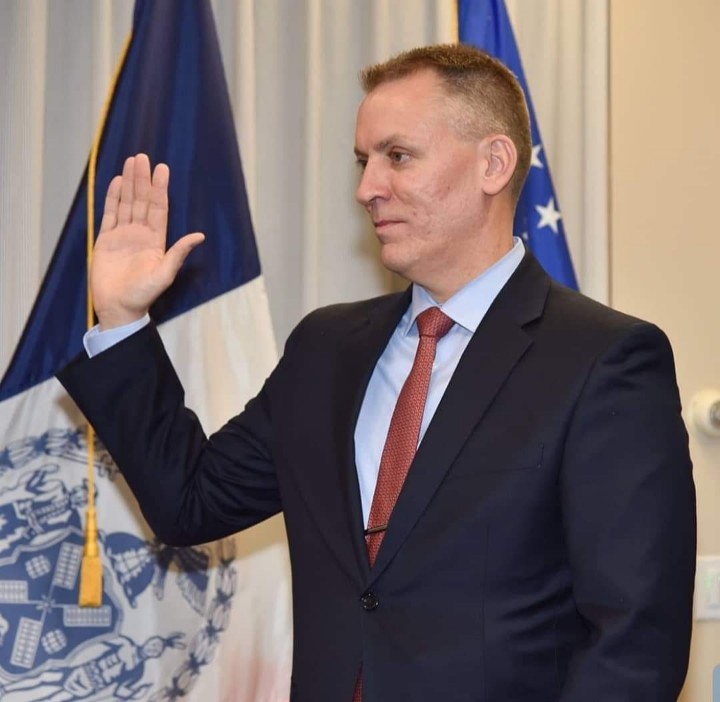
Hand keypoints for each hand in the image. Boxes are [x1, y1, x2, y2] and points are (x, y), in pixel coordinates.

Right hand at [91, 153, 204, 328]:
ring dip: (129, 183)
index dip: (160, 189)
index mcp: (156, 240)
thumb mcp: (165, 273)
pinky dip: (113, 198)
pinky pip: (110, 214)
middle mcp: (140, 234)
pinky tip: (117, 181)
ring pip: (126, 203)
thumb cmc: (143, 294)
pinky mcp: (106, 239)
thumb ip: (179, 253)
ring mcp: (123, 235)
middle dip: (143, 179)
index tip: (162, 169)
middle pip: (142, 201)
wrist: (118, 307)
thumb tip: (200, 235)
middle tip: (143, 157)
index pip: (159, 209)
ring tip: (131, 162)